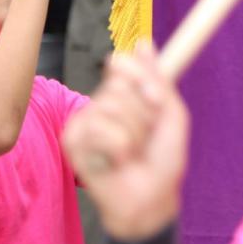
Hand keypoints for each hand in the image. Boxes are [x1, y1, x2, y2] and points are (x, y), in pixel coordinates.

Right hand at [63, 42, 189, 238]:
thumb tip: (143, 43)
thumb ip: (157, 81)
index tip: (155, 98)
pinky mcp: (72, 141)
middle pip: (118, 85)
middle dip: (142, 114)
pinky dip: (119, 148)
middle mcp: (100, 105)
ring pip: (110, 107)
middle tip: (145, 138)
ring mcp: (84, 122)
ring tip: (131, 154)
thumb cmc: (162, 162)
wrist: (150, 200)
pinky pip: (100, 129)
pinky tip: (117, 162)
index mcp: (123, 96)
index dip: (140, 76)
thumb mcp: (171, 116)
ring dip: (133, 135)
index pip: (123, 65)